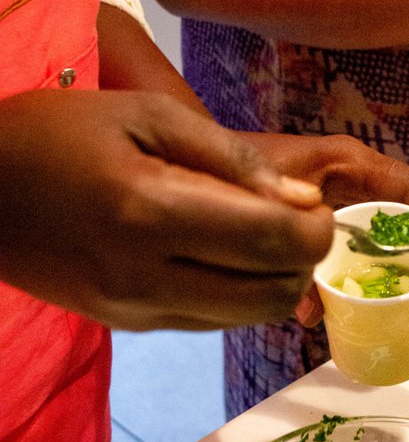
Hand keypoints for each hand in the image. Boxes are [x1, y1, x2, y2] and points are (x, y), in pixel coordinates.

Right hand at [0, 90, 332, 329]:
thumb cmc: (58, 133)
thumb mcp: (145, 116)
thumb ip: (229, 157)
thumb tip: (300, 199)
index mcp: (151, 212)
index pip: (271, 241)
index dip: (316, 228)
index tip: (317, 205)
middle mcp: (146, 276)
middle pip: (270, 292)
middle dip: (303, 259)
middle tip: (297, 219)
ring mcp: (136, 310)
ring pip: (247, 317)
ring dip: (274, 281)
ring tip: (261, 236)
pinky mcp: (128, 325)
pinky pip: (211, 322)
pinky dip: (236, 294)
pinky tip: (221, 255)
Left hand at [243, 132, 408, 323]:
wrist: (205, 158)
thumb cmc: (236, 166)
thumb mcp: (263, 197)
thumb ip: (286, 247)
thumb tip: (312, 313)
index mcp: (353, 164)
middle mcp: (364, 181)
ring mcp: (357, 202)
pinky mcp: (344, 222)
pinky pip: (383, 248)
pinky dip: (400, 275)